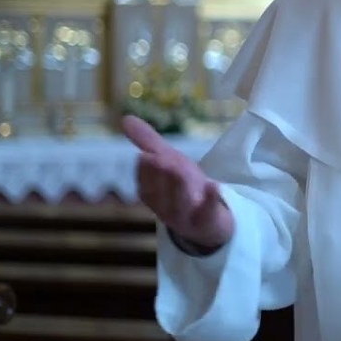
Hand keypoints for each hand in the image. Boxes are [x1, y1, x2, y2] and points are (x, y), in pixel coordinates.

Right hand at [123, 115, 234, 249]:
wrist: (210, 222)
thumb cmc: (185, 187)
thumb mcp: (169, 161)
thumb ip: (148, 142)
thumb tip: (125, 118)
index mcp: (153, 193)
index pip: (145, 182)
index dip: (147, 170)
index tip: (146, 154)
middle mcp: (166, 206)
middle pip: (161, 192)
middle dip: (161, 176)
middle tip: (160, 159)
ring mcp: (187, 216)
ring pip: (180, 203)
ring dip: (179, 186)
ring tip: (180, 168)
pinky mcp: (210, 221)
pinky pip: (209, 212)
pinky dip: (211, 200)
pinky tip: (214, 186)